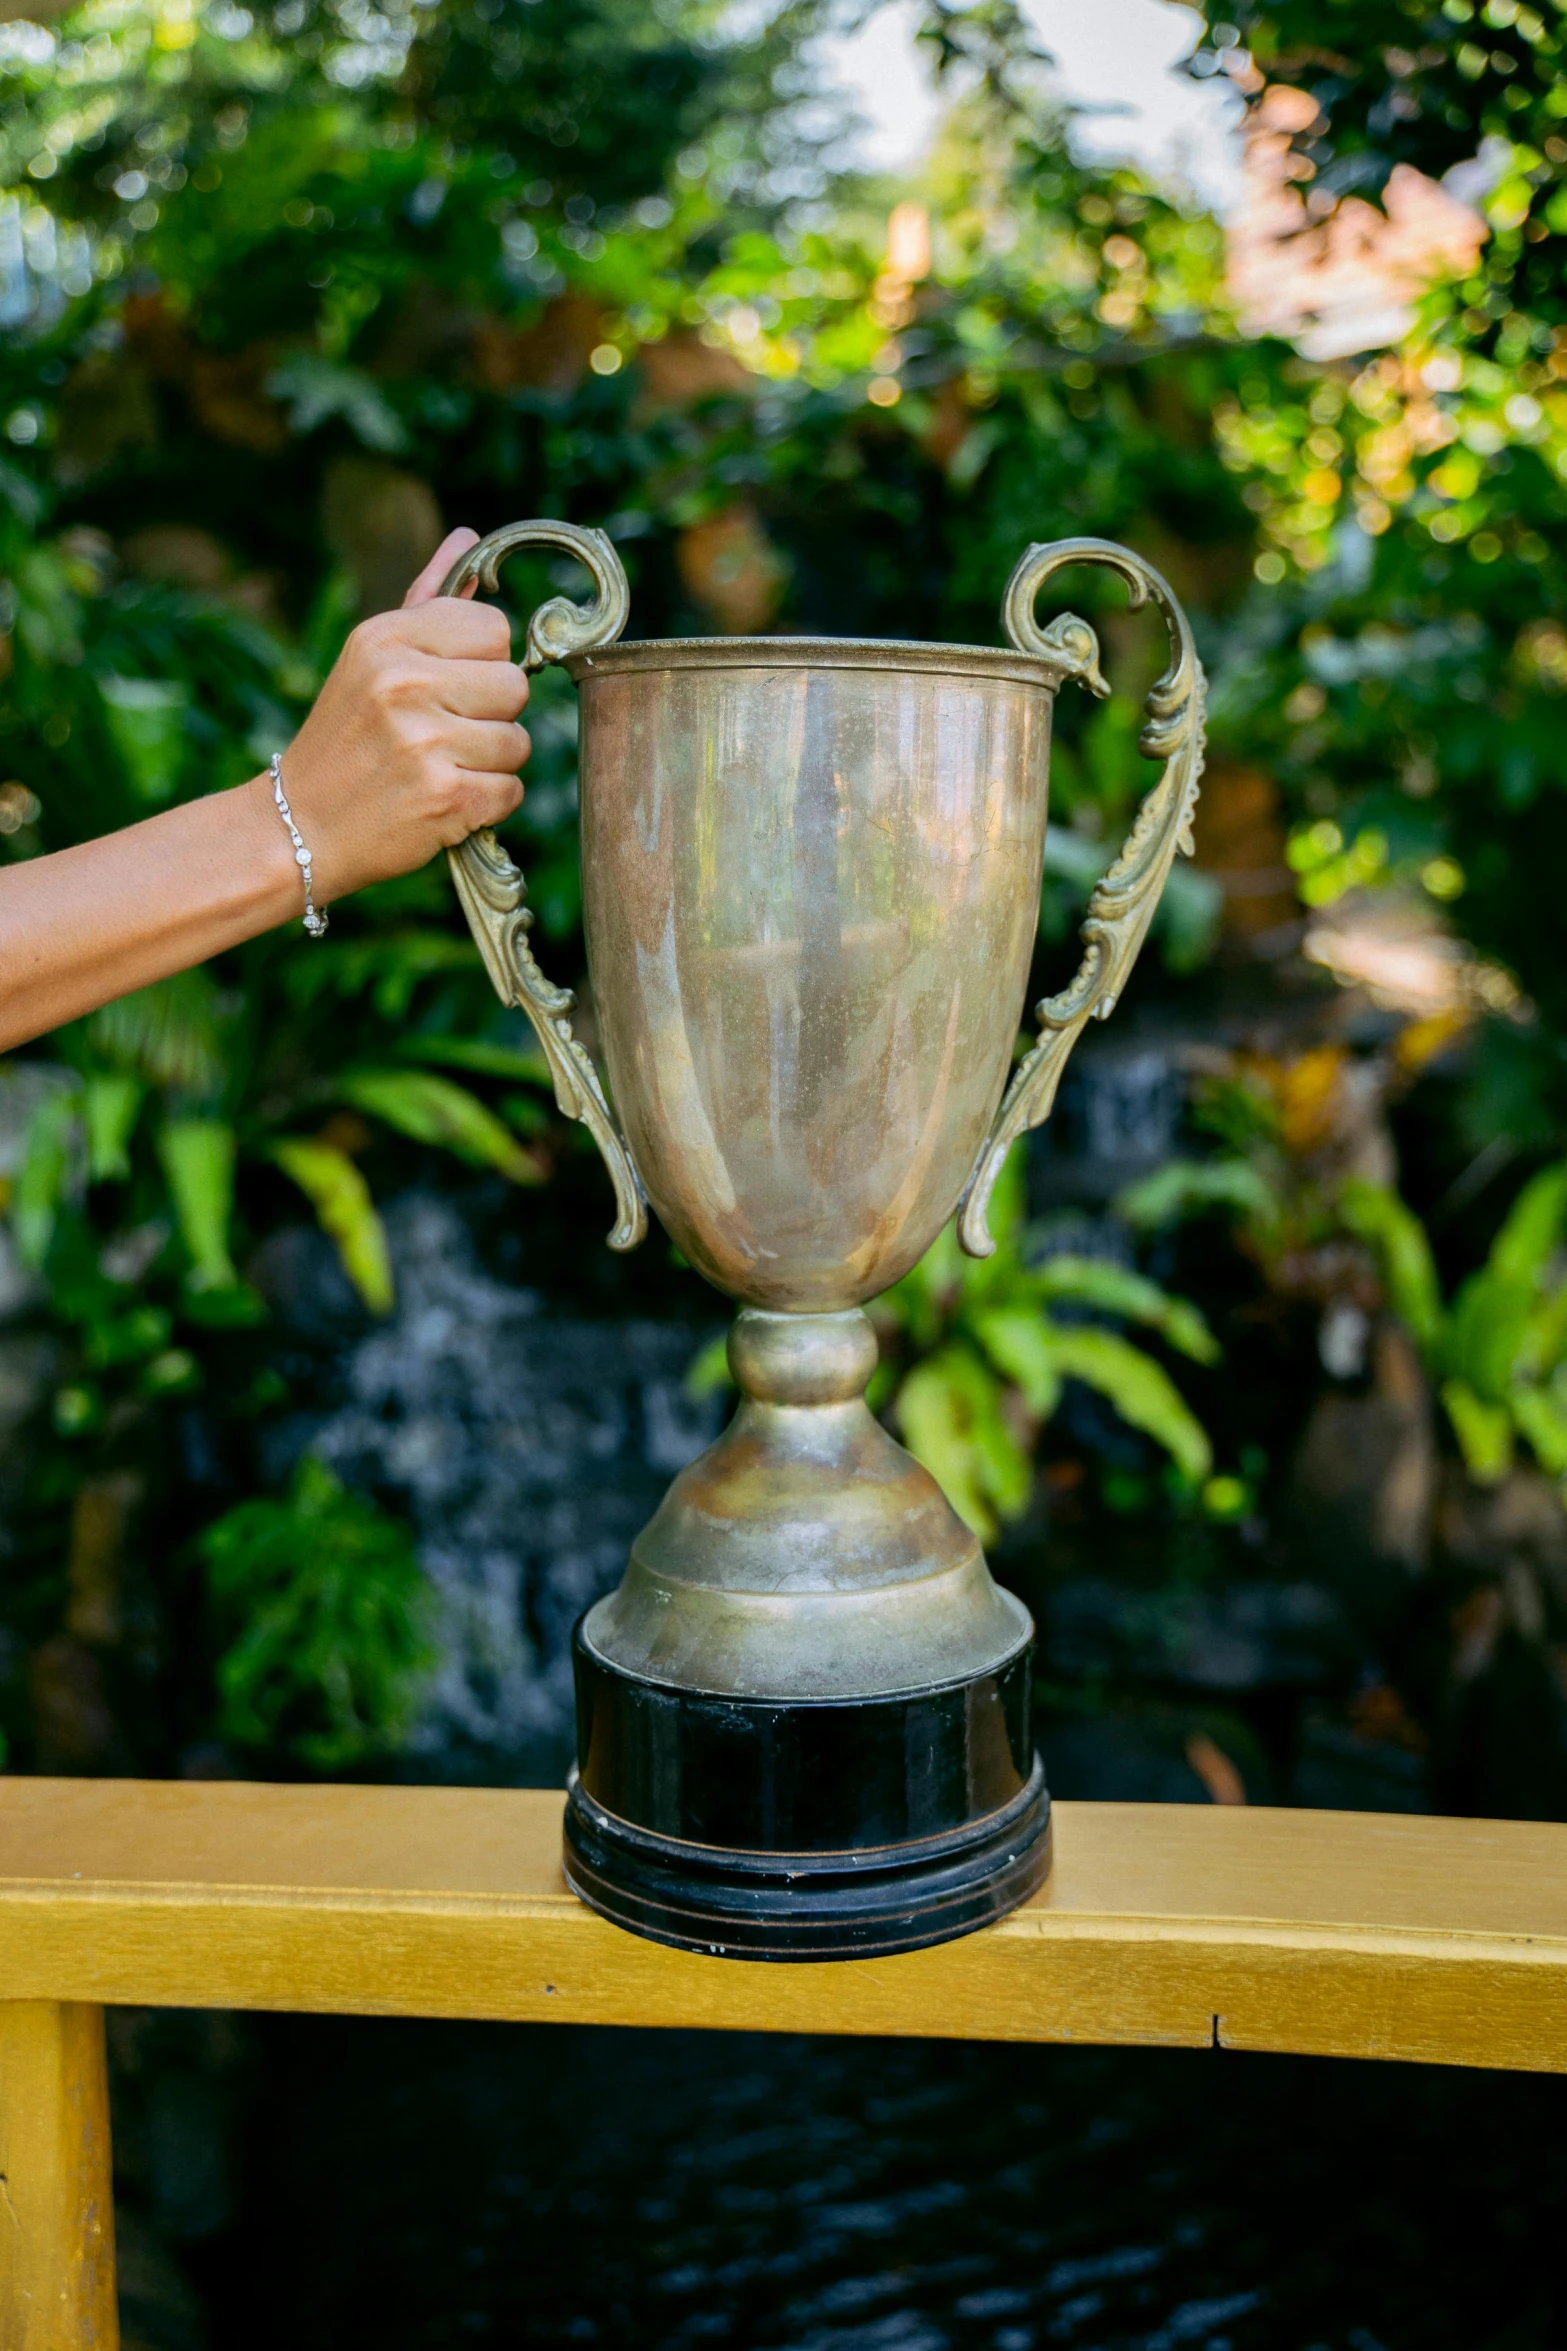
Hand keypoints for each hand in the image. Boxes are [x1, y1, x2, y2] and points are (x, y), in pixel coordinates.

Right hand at [271, 528, 529, 902]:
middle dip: (491, 716)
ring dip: (490, 764)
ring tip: (438, 768)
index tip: (449, 688)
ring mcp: (425, 741)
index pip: (494, 628)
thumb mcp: (370, 659)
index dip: (483, 663)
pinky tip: (443, 801)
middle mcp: (404, 682)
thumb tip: (468, 538)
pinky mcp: (445, 797)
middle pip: (515, 686)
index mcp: (386, 638)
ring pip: (519, 743)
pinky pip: (512, 791)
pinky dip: (487, 805)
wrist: (298, 829)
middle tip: (442, 735)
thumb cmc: (345, 741)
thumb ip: (426, 601)